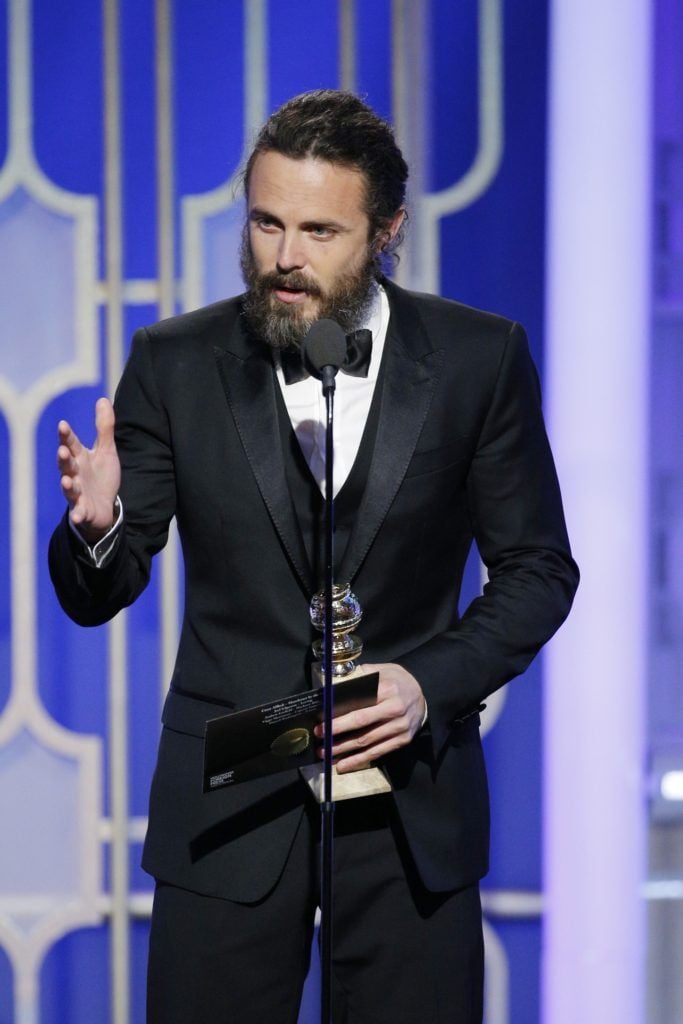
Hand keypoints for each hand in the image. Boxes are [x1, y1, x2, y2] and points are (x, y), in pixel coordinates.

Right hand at [57, 397, 120, 542]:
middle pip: (67, 465)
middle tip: (63, 451)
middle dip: (64, 459)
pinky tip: (78, 515)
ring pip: (70, 488)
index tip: (63, 425)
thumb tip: (102, 399)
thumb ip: (104, 427)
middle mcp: (74, 474)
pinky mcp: (83, 510)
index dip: (66, 436)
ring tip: (67, 481)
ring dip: (68, 485)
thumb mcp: (106, 450)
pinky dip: (78, 514)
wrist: (103, 507)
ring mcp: (77, 493)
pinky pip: (79, 512)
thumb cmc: (101, 476)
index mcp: (79, 458)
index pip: (71, 444)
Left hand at [315, 663, 425, 772]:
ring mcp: (400, 727)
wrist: (425, 695)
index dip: (339, 712)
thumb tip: (336, 684)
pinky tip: (343, 765)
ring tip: (325, 753)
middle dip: (337, 730)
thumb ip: (362, 675)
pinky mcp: (402, 740)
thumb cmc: (397, 681)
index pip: (359, 702)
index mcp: (388, 689)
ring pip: (367, 741)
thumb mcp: (383, 670)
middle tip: (319, 735)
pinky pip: (377, 753)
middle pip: (361, 723)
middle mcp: (395, 709)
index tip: (321, 718)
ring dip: (344, 749)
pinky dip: (359, 760)